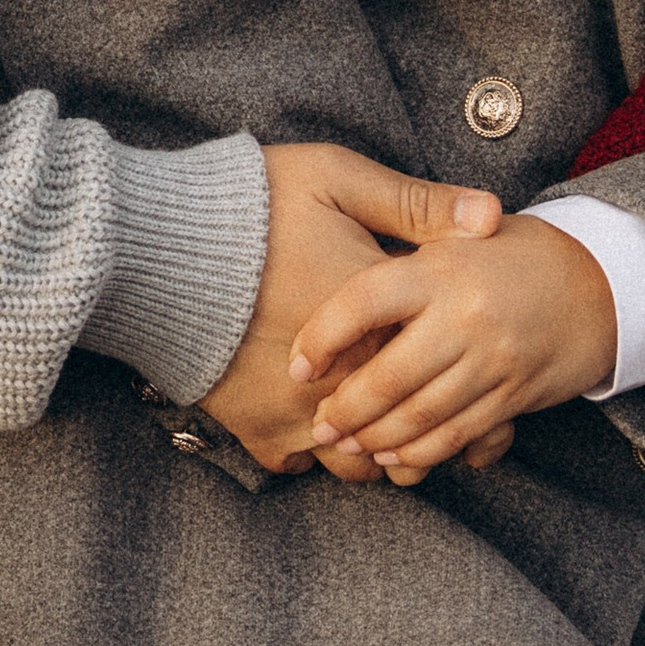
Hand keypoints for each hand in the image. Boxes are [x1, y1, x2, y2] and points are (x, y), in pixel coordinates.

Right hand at [199, 148, 488, 476]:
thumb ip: (416, 204)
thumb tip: (492, 216)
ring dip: (377, 453)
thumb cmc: (249, 205)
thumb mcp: (337, 181)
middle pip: (415, 431)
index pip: (451, 368)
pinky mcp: (258, 430)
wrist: (152, 250)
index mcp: (379, 320)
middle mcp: (349, 381)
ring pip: (362, 465)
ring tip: (384, 433)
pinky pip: (300, 465)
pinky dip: (312, 453)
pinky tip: (317, 426)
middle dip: (437, 433)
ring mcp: (302, 414)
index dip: (477, 382)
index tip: (491, 388)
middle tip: (447, 422)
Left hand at [288, 209, 619, 484]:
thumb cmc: (509, 254)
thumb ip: (402, 242)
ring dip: (377, 438)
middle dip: (346, 409)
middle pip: (389, 376)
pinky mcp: (514, 393)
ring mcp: (493, 359)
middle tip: (318, 424)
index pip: (365, 302)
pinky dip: (422, 452)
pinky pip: (458, 433)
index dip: (323, 337)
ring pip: (421, 414)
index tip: (297, 364)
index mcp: (442, 267)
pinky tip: (395, 457)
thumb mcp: (459, 232)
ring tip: (346, 443)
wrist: (599, 284)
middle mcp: (466, 315)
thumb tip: (332, 248)